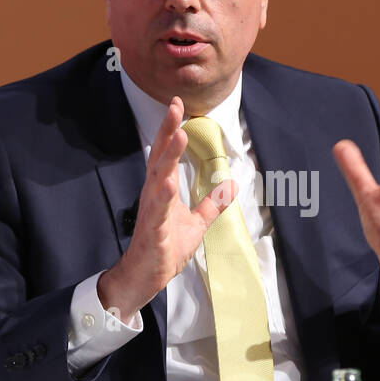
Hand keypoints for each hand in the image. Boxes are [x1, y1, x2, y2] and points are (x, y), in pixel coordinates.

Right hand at [97, 96, 235, 322]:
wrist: (147, 275)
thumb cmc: (166, 247)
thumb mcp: (196, 223)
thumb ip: (212, 204)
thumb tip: (232, 185)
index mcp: (162, 189)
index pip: (166, 154)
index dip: (171, 129)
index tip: (178, 105)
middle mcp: (153, 194)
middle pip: (160, 157)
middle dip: (167, 131)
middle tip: (175, 106)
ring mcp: (151, 210)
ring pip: (159, 178)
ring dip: (168, 156)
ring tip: (177, 135)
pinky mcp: (153, 230)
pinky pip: (157, 210)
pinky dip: (163, 196)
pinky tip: (168, 182)